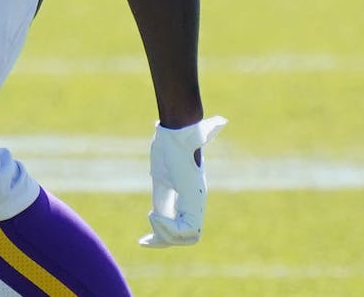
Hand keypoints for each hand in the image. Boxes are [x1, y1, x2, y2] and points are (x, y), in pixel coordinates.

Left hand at [139, 115, 226, 248]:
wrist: (177, 134)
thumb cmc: (182, 137)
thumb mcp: (191, 137)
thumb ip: (204, 134)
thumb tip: (220, 122)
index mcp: (195, 195)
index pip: (192, 229)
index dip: (173, 230)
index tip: (154, 214)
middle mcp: (192, 203)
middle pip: (187, 237)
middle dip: (168, 235)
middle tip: (152, 216)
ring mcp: (182, 203)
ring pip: (177, 236)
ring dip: (162, 237)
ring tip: (148, 225)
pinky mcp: (169, 201)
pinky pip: (167, 229)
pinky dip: (157, 239)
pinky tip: (143, 242)